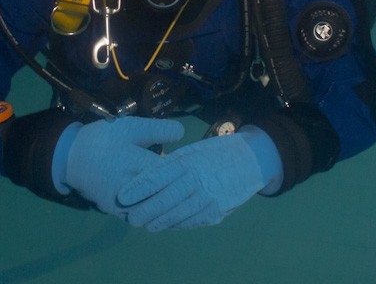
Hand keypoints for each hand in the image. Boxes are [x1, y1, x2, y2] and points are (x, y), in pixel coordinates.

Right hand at [53, 117, 183, 217]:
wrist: (72, 159)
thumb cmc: (104, 139)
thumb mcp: (130, 126)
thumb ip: (158, 130)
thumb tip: (182, 133)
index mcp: (136, 164)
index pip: (170, 174)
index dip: (185, 171)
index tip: (196, 166)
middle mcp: (131, 189)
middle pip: (165, 197)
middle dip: (181, 191)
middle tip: (196, 184)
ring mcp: (124, 205)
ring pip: (156, 213)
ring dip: (171, 207)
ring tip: (186, 198)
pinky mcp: (118, 214)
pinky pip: (144, 219)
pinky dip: (157, 215)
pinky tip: (168, 208)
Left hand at [118, 127, 281, 230]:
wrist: (252, 160)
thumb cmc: (217, 152)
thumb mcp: (194, 150)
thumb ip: (173, 164)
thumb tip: (147, 177)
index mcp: (189, 161)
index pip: (158, 176)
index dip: (138, 188)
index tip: (123, 197)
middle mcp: (197, 181)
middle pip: (165, 200)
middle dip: (145, 211)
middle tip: (131, 218)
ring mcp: (208, 199)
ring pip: (177, 215)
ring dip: (159, 221)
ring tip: (146, 224)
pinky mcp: (216, 213)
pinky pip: (191, 222)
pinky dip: (177, 224)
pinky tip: (167, 224)